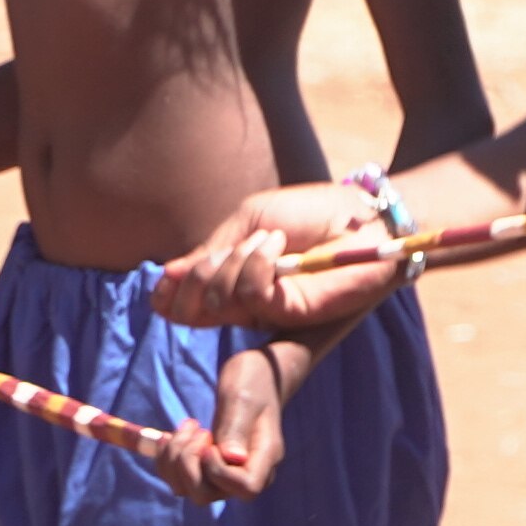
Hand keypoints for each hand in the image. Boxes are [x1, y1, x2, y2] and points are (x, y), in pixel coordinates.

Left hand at [148, 344, 288, 502]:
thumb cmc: (253, 381)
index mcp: (265, 456)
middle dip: (187, 464)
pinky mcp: (207, 469)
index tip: (209, 441)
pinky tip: (174, 435)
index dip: (218, 472)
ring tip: (188, 426)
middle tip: (197, 430)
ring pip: (188, 490)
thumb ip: (236, 427)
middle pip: (208, 494)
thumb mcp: (242, 397)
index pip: (246, 488)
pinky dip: (167, 459)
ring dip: (175, 460)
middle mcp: (246, 472)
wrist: (255, 377)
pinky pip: (177, 479)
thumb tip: (233, 459)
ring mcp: (225, 474)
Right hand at [154, 184, 404, 331]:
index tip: (165, 278)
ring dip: (233, 261)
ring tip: (270, 241)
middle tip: (229, 249)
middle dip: (199, 274)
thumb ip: (211, 249)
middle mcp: (242, 301)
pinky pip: (248, 293)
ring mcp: (264, 309)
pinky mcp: (287, 312)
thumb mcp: (250, 220)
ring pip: (217, 299)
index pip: (183, 304)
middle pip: (191, 307)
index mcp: (230, 279)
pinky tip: (278, 248)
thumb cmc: (310, 213)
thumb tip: (170, 274)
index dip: (167, 295)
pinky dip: (256, 264)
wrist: (360, 215)